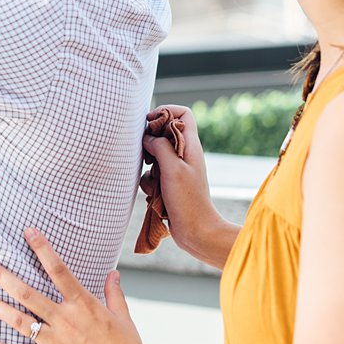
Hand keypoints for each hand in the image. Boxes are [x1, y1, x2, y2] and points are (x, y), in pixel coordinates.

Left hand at [0, 230, 153, 343]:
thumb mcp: (124, 318)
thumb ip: (114, 294)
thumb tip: (113, 273)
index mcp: (84, 305)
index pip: (58, 270)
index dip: (42, 249)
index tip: (28, 232)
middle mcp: (66, 320)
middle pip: (28, 293)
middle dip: (3, 277)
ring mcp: (56, 342)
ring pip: (20, 320)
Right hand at [141, 105, 220, 261]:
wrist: (196, 231)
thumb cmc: (188, 200)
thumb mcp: (172, 169)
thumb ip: (160, 146)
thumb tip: (147, 136)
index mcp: (191, 146)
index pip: (183, 113)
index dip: (165, 111)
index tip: (149, 122)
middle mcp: (185, 154)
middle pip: (165, 132)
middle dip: (151, 142)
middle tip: (148, 155)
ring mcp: (178, 169)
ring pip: (155, 155)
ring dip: (149, 167)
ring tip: (155, 181)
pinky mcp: (170, 184)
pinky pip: (153, 174)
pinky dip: (149, 182)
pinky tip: (154, 195)